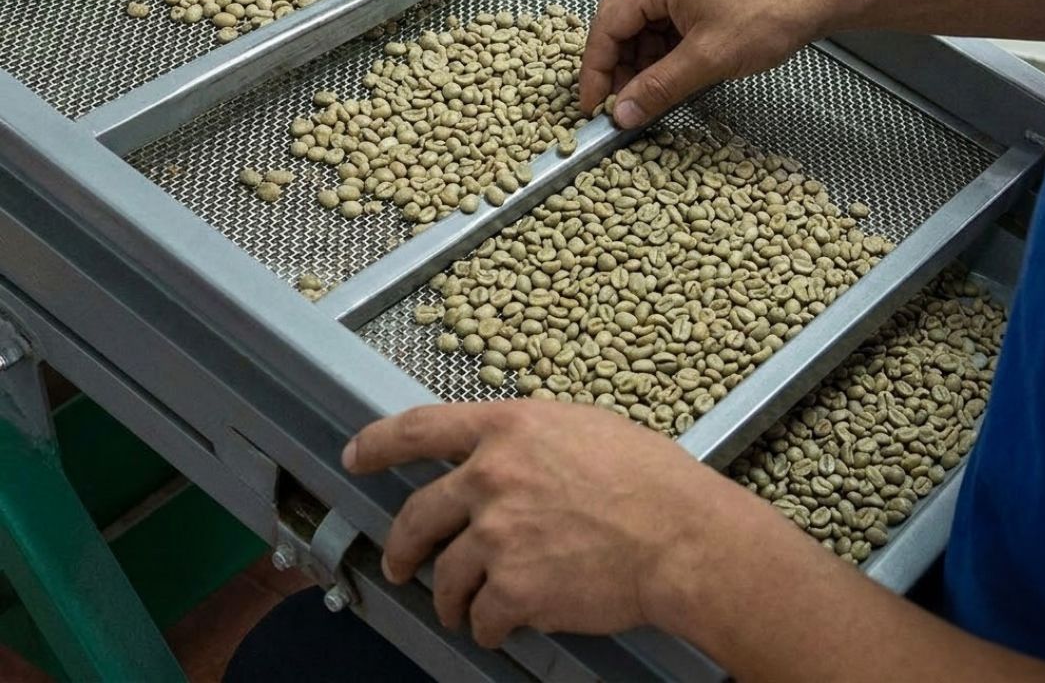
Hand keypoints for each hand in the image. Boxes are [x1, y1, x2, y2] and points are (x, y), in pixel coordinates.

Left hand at [341, 401, 744, 647]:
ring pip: (446, 576)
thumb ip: (527, 438)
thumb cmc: (645, 477)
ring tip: (465, 610)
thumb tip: (501, 453)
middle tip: (402, 563)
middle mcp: (490, 476)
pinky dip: (488, 627)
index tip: (356, 456)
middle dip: (403, 547)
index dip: (378, 443)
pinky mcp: (512, 587)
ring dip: (451, 598)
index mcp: (507, 428)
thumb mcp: (579, 428)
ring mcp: (497, 533)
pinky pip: (481, 616)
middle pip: (418, 516)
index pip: (419, 428)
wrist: (677, 535)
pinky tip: (502, 628)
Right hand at [580, 0, 831, 126]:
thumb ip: (658, 88)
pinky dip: (667, 47)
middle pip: (623, 22)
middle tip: (625, 105)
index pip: (606, 24)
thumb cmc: (770, 16)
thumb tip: (621, 115)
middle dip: (622, 67)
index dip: (596, 70)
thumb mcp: (708, 60)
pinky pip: (669, 16)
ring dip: (646, 60)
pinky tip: (676, 71)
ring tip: (655, 93)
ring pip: (646, 22)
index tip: (593, 106)